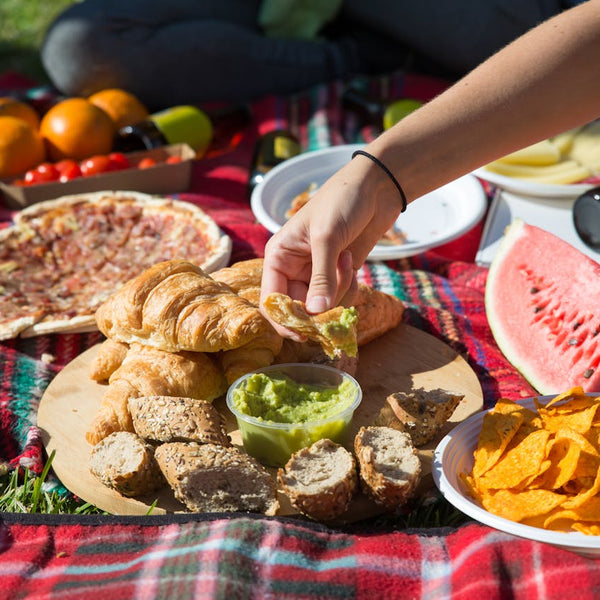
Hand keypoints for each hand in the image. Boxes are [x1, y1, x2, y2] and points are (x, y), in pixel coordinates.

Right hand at [260, 154, 403, 335]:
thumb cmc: (342, 202)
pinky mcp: (337, 276)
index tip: (304, 333)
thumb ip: (321, 277)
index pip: (272, 300)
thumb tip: (315, 313)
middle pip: (298, 309)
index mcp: (279, 257)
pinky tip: (352, 264)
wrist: (374, 189)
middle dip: (319, 308)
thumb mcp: (327, 237)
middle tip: (337, 304)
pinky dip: (349, 289)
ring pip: (322, 306)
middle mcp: (293, 269)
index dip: (284, 320)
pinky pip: (340, 298)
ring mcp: (316, 274)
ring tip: (347, 262)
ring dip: (339, 292)